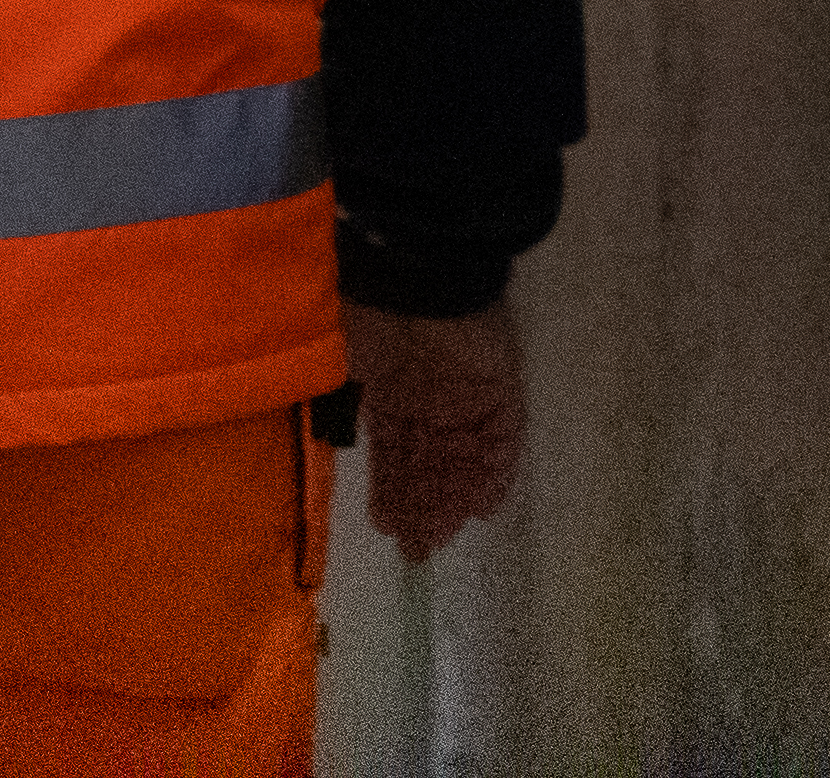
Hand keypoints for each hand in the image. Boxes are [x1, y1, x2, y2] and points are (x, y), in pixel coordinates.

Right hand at [341, 296, 524, 564]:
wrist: (415, 280)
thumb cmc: (368, 315)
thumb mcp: (337, 360)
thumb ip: (340, 402)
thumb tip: (328, 439)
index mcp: (390, 387)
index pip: (392, 449)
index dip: (390, 487)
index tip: (384, 525)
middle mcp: (428, 398)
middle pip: (426, 462)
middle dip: (419, 506)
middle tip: (415, 550)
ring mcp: (465, 397)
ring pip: (460, 460)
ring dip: (452, 500)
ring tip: (440, 538)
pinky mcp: (500, 393)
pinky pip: (501, 442)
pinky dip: (494, 474)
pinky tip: (485, 507)